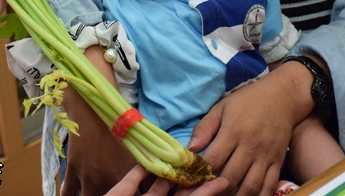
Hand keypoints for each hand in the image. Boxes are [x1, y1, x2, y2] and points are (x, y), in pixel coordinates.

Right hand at [60, 46, 137, 195]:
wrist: (93, 110)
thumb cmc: (117, 124)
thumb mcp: (134, 146)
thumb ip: (144, 165)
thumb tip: (152, 176)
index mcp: (123, 177)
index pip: (132, 195)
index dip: (134, 193)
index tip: (136, 192)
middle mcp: (104, 181)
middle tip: (114, 192)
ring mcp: (86, 178)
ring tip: (94, 194)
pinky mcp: (72, 171)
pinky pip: (67, 191)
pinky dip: (69, 194)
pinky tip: (71, 195)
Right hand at [105, 165, 228, 195]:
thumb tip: (216, 188)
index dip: (206, 194)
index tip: (223, 181)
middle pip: (179, 194)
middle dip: (194, 180)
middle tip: (213, 164)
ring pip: (160, 183)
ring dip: (173, 170)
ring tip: (190, 155)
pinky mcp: (120, 192)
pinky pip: (135, 177)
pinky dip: (145, 165)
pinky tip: (157, 153)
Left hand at [184, 65, 313, 195]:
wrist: (282, 97)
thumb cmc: (247, 101)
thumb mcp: (221, 107)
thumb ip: (205, 128)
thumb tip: (190, 149)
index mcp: (233, 131)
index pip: (214, 160)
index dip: (200, 173)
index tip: (190, 180)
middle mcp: (250, 146)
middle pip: (230, 177)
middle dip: (214, 188)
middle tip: (202, 193)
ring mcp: (266, 156)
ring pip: (249, 186)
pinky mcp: (278, 162)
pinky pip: (268, 186)